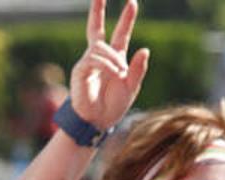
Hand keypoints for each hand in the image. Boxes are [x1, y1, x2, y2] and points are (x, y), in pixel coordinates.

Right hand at [69, 0, 150, 130]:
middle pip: (96, 29)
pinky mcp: (80, 72)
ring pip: (101, 48)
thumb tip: (145, 49)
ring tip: (121, 74)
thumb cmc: (113, 107)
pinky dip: (106, 65)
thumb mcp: (132, 88)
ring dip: (114, 59)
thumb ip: (138, 69)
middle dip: (97, 11)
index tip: (131, 2)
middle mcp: (100, 58)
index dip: (126, 19)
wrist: (97, 123)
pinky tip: (115, 74)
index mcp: (115, 60)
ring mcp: (88, 63)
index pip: (120, 34)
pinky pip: (93, 60)